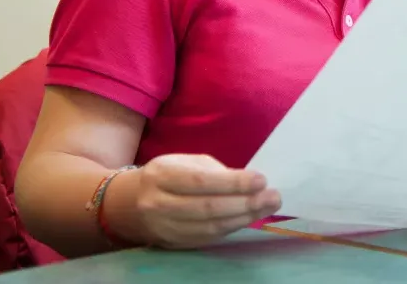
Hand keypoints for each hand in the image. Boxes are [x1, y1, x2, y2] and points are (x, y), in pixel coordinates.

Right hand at [123, 154, 281, 248]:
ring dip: (244, 218)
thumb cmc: (170, 175)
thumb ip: (216, 172)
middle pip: (207, 208)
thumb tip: (252, 183)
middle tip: (273, 197)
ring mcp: (164, 228)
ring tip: (267, 208)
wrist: (133, 202)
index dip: (233, 182)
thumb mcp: (187, 162)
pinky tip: (249, 219)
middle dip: (245, 203)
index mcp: (161, 175)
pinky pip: (208, 238)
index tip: (261, 180)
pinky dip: (232, 228)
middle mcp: (158, 203)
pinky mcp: (173, 243)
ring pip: (209, 226)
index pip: (201, 181)